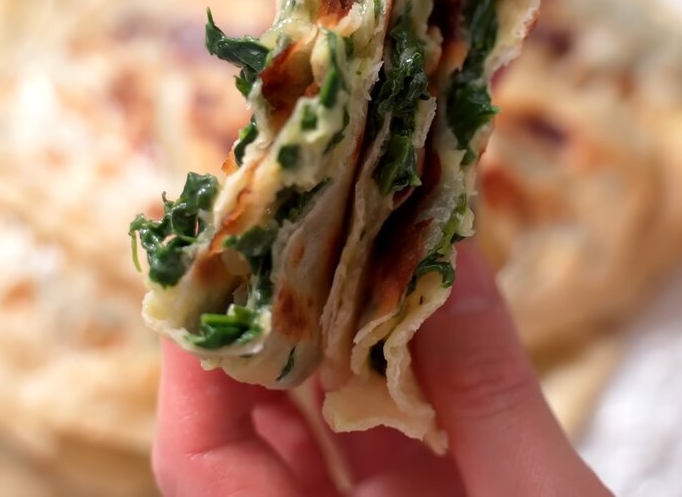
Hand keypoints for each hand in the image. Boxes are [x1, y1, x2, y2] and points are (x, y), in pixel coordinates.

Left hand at [152, 244, 610, 495]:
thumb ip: (488, 391)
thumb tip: (448, 256)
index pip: (202, 464)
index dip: (192, 360)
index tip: (211, 261)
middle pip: (248, 430)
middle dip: (257, 321)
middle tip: (277, 218)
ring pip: (311, 425)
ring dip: (319, 329)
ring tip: (335, 234)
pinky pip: (379, 435)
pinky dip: (384, 362)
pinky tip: (401, 294)